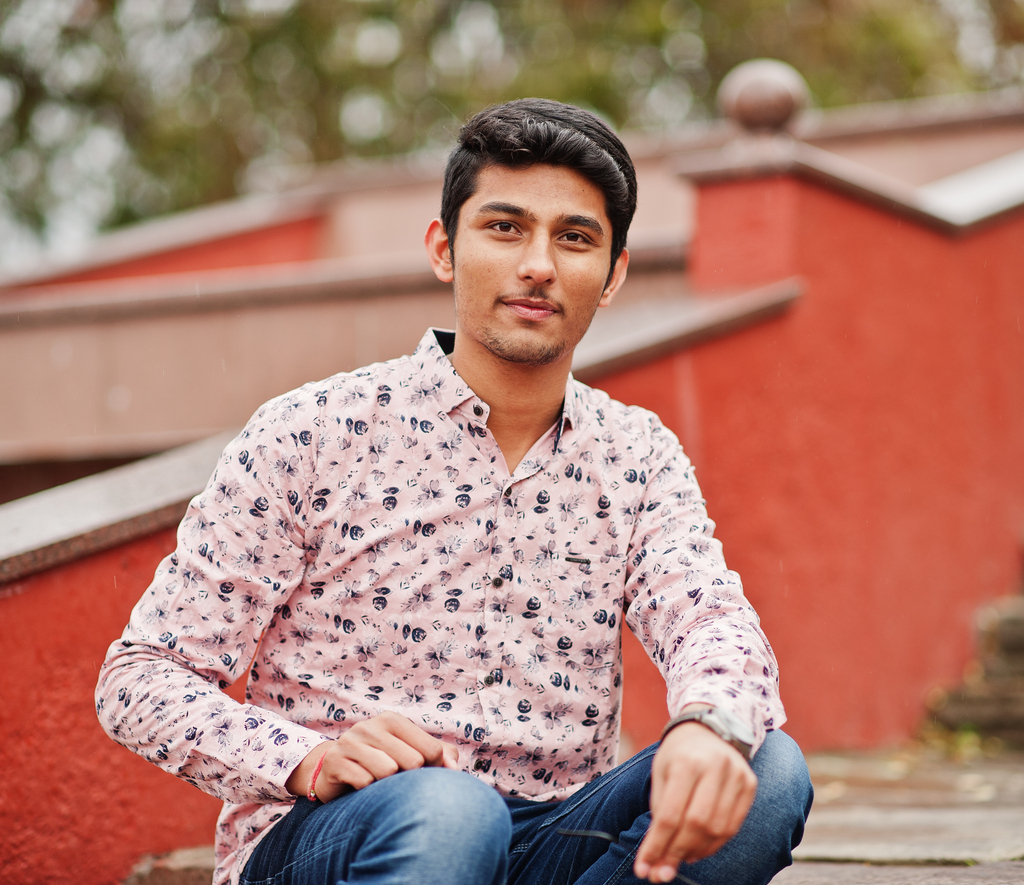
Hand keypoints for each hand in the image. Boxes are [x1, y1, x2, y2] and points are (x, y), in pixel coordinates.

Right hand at [286, 711, 459, 802]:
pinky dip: (367, 791)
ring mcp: (350, 742)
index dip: (434, 769)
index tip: (422, 774)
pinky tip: (360, 787)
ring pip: (388, 771)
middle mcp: (370, 726)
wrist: (335, 772)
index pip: (431, 750)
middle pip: (413, 762)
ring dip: (386, 785)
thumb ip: (440, 756)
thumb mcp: (411, 754)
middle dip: (409, 778)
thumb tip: (454, 769)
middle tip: (396, 780)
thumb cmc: (381, 763)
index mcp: (392, 720)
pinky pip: (364, 782)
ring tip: (378, 782)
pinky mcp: (335, 761)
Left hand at [633, 721, 757, 882]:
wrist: (710, 728)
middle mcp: (715, 767)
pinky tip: (698, 848)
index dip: (656, 846)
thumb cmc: (679, 753)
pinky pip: (733, 826)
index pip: (670, 814)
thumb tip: (654, 857)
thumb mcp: (660, 773)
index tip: (644, 868)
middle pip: (696, 824)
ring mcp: (737, 776)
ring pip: (718, 830)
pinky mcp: (750, 785)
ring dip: (696, 852)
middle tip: (661, 872)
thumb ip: (658, 812)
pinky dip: (714, 844)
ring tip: (679, 858)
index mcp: (686, 762)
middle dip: (676, 853)